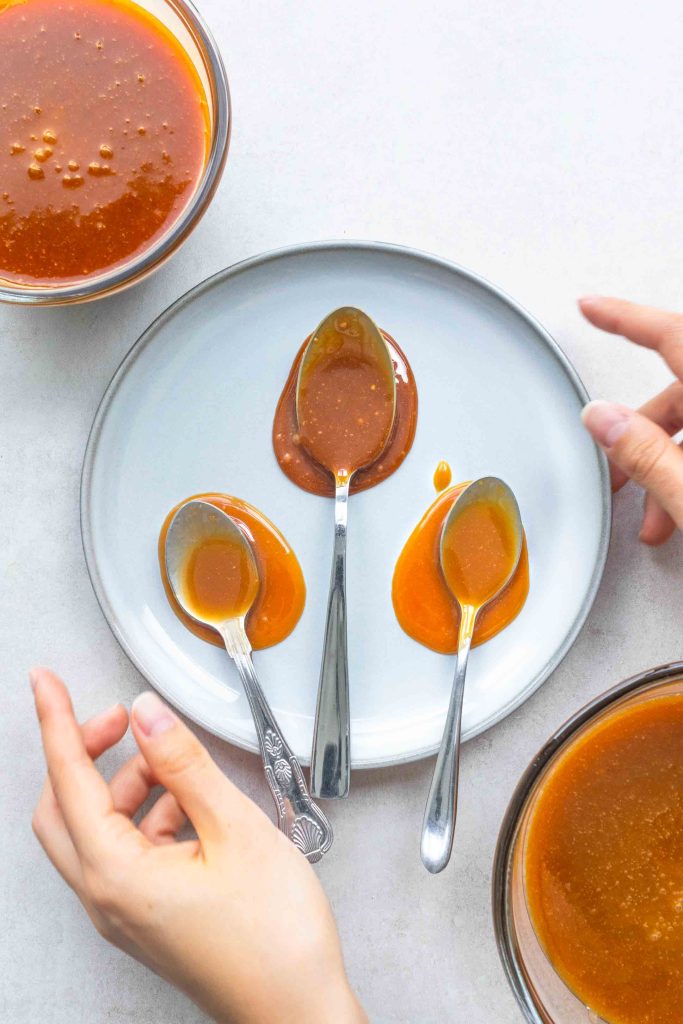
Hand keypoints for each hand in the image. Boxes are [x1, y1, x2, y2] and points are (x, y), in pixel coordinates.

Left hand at [30, 668, 364, 1023]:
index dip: (56, 723)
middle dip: (88, 753)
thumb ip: (186, 765)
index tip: (46, 684)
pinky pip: (127, 852)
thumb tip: (149, 717)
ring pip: (99, 829)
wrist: (298, 1011)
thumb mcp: (235, 830)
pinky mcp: (148, 917)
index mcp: (117, 876)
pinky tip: (194, 805)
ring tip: (179, 765)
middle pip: (66, 808)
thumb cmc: (275, 939)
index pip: (68, 780)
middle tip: (121, 718)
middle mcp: (108, 898)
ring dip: (130, 785)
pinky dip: (150, 816)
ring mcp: (125, 911)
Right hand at [579, 296, 682, 544]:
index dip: (625, 318)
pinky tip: (681, 514)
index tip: (591, 307)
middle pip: (681, 391)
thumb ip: (648, 456)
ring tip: (655, 518)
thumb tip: (602, 419)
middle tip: (615, 474)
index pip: (672, 335)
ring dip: (667, 463)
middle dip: (640, 433)